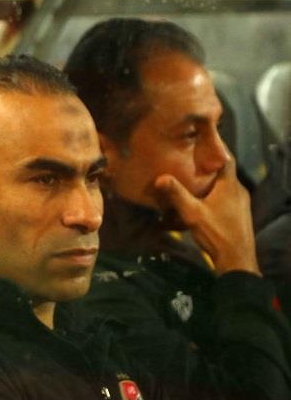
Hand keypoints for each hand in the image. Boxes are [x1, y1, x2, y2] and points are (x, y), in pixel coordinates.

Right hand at [153, 157, 259, 275]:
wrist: (236, 260)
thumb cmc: (216, 233)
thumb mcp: (192, 213)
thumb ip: (176, 194)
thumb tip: (160, 177)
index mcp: (230, 185)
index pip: (226, 158)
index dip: (215, 148)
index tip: (201, 139)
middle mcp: (238, 190)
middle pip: (225, 171)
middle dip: (209, 164)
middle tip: (190, 157)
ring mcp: (240, 203)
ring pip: (225, 184)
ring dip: (211, 179)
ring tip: (192, 175)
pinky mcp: (238, 214)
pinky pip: (226, 195)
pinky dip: (214, 191)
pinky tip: (201, 197)